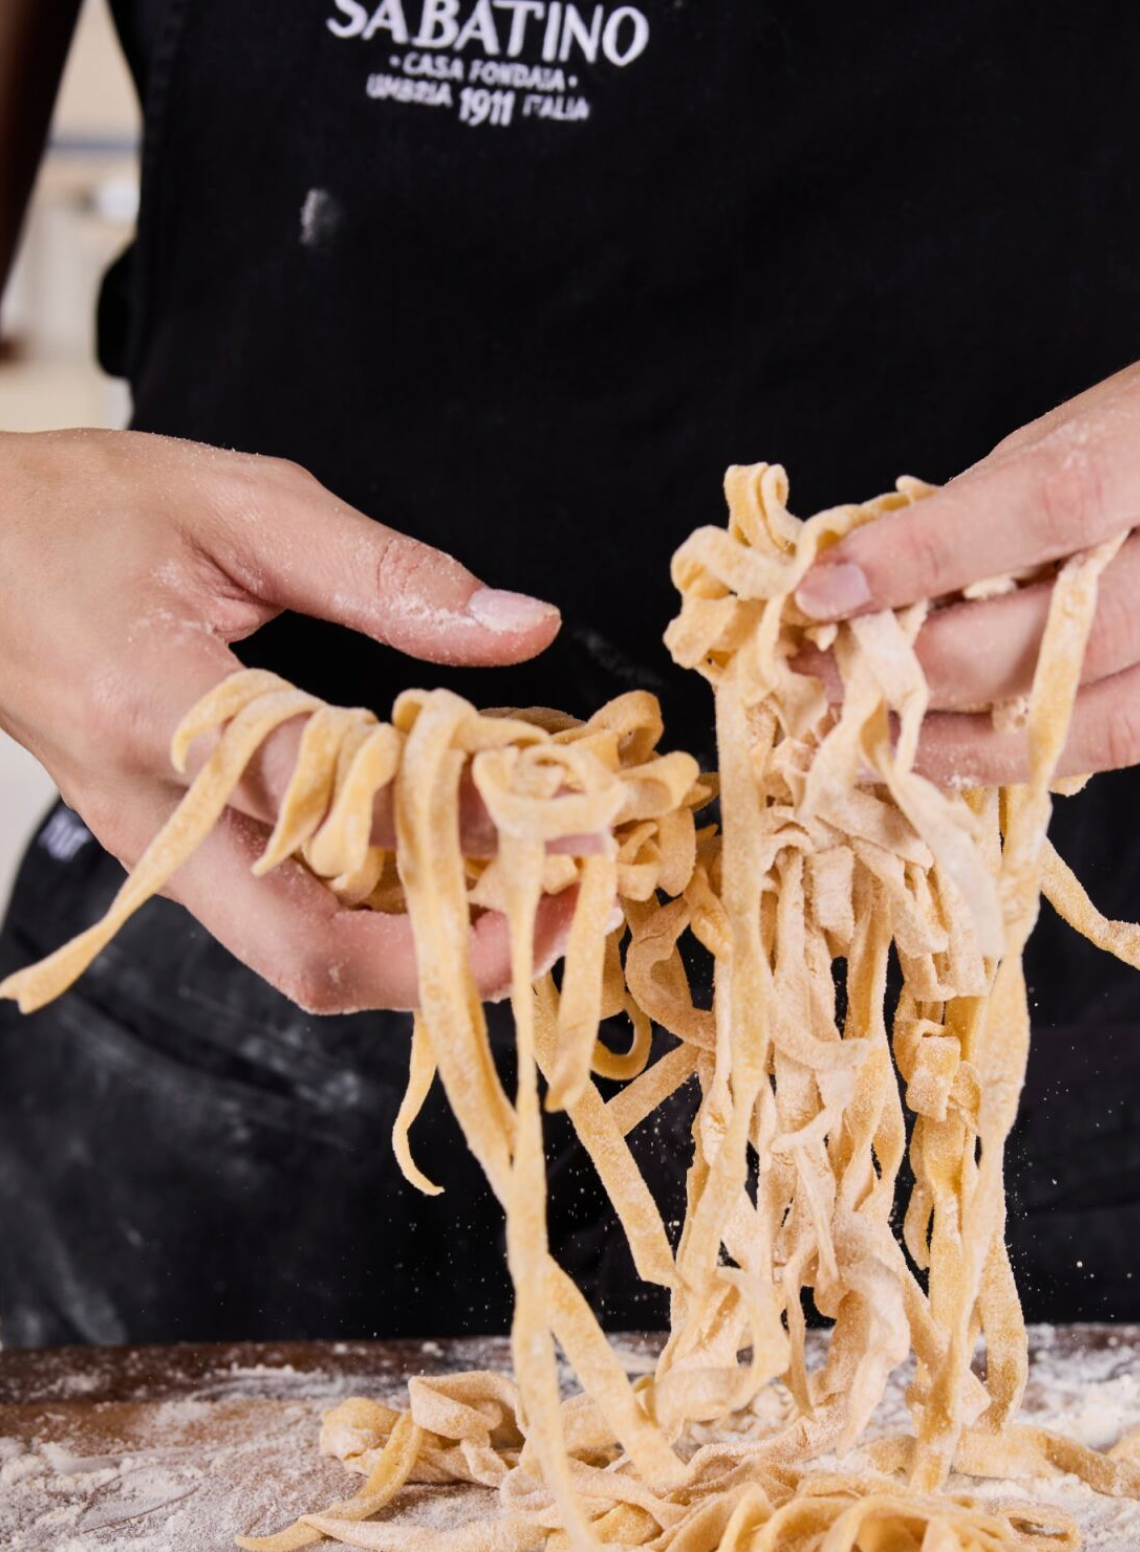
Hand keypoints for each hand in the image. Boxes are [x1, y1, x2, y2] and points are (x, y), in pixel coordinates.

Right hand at [0, 427, 575, 1010]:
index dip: (460, 818)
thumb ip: (382, 570)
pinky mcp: (169, 862)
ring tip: (530, 906)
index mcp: (155, 705)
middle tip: (559, 917)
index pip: (331, 797)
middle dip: (452, 962)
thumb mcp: (235, 501)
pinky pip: (285, 929)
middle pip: (310, 955)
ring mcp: (156, 854)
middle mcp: (154, 813)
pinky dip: (381, 926)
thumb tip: (520, 625)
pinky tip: (450, 882)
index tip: (565, 814)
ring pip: (300, 963)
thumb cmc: (74, 515)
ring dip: (426, 958)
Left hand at [795, 335, 1139, 782]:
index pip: (1053, 499)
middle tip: (832, 680)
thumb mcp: (1126, 406)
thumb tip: (879, 570)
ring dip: (975, 742)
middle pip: (1082, 630)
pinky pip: (1139, 741)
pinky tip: (966, 747)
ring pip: (1112, 718)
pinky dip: (1038, 752)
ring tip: (883, 741)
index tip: (828, 591)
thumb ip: (1014, 485)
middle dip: (937, 667)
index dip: (931, 556)